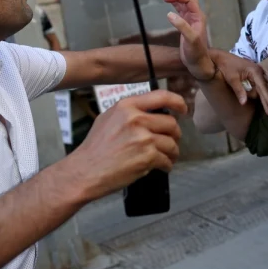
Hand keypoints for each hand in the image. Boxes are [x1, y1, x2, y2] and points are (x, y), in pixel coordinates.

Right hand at [66, 89, 186, 202]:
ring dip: (172, 152)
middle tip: (171, 143)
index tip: (183, 110)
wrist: (84, 172)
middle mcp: (136, 119)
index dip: (178, 102)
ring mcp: (143, 138)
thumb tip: (152, 112)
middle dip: (174, 135)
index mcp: (127, 106)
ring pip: (172, 143)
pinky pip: (167, 159)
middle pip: (171, 123)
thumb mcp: (108, 119)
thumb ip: (130, 112)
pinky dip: (167, 165)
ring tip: (167, 157)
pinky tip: (161, 167)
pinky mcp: (147, 156)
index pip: (162, 96)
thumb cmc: (95, 149)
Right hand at [165, 0, 214, 79]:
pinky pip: (181, 9)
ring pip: (184, 1)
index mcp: (198, 17)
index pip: (189, 0)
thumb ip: (182, 27)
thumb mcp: (190, 40)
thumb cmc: (196, 53)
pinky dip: (175, 3)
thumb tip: (170, 14)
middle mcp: (196, 16)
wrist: (198, 63)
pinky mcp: (186, 24)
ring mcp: (191, 19)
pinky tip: (168, 1)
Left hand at [211, 50, 267, 114]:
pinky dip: (259, 94)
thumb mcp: (232, 79)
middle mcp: (259, 72)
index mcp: (255, 71)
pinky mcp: (253, 76)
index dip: (266, 96)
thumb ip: (239, 90)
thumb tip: (243, 103)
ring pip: (261, 89)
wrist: (221, 58)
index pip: (262, 86)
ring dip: (263, 98)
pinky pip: (257, 87)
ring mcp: (256, 74)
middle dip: (267, 100)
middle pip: (264, 89)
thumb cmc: (227, 66)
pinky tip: (263, 103)